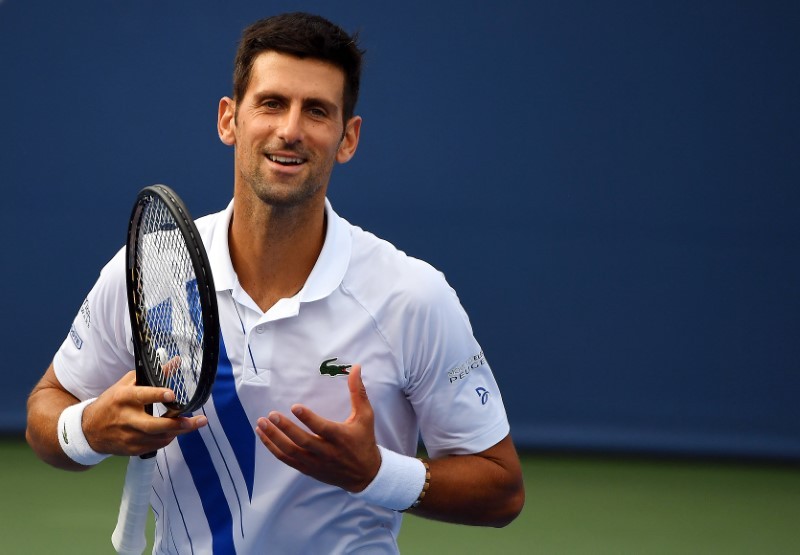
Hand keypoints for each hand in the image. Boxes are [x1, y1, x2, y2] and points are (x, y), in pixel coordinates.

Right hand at [82, 370, 207, 455]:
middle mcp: (126, 418)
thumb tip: (176, 361)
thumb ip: (154, 374)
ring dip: (179, 431)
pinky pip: (156, 446)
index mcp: (124, 398)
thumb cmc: (112, 402)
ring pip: (159, 438)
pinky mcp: (132, 449)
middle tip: (198, 420)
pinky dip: (168, 438)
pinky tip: (175, 431)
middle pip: (154, 425)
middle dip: (179, 424)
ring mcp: (129, 436)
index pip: (142, 395)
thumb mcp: (128, 384)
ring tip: (194, 424)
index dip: (157, 395)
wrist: (89, 430)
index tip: (172, 395)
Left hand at [255, 365, 381, 491]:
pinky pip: (287, 459)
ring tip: (261, 423)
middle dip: (286, 428)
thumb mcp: (365, 416)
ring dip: (274, 438)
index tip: (295, 407)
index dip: (308, 418)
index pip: (322, 428)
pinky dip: (273, 448)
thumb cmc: (364, 440)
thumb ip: (358, 392)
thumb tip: (356, 367)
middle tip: (272, 415)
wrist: (364, 474)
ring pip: (291, 452)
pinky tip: (263, 435)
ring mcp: (316, 462)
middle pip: (303, 441)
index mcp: (341, 437)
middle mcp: (327, 452)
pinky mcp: (308, 469)